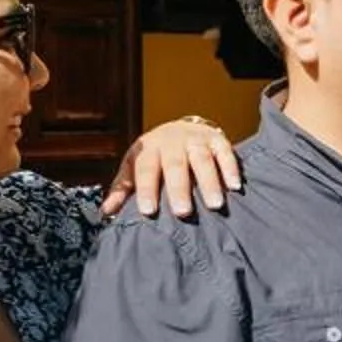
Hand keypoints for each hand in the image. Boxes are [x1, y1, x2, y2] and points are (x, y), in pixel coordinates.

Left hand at [103, 117, 242, 218]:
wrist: (180, 129)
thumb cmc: (155, 157)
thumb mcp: (134, 167)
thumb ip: (123, 188)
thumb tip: (106, 211)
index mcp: (148, 149)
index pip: (145, 169)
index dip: (146, 189)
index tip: (148, 211)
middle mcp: (172, 142)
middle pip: (175, 165)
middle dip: (179, 188)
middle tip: (182, 212)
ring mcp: (196, 140)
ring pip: (202, 159)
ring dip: (209, 182)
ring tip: (214, 205)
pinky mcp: (217, 140)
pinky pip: (225, 153)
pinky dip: (230, 168)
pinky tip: (234, 186)